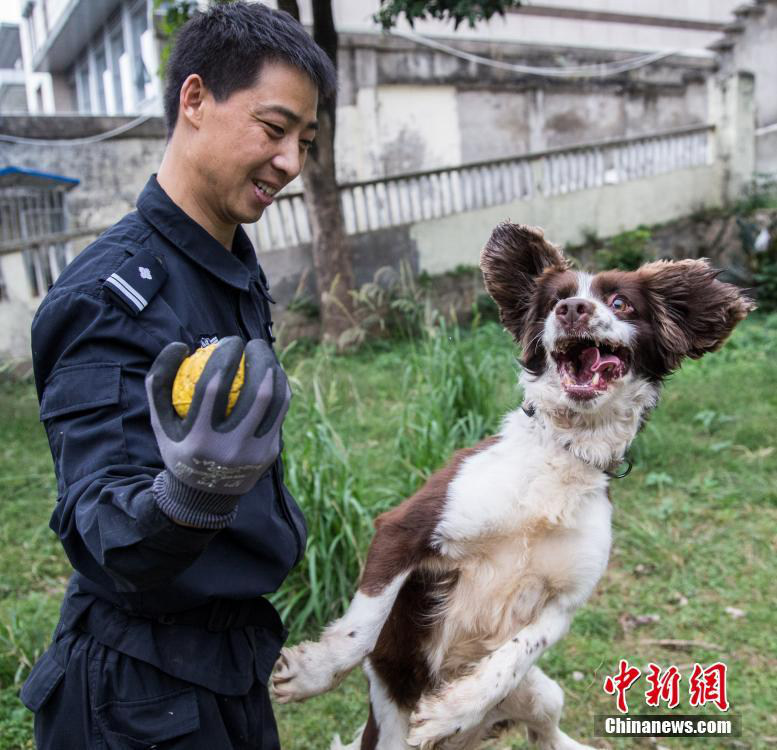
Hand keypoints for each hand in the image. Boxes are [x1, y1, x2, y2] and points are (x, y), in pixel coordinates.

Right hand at [146, 337, 289, 494]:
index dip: (225, 357)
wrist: (203, 495)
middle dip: (259, 359)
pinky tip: (274, 374)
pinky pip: (280, 413)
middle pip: (255, 393)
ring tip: (266, 355)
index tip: (229, 341)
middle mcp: (229, 447)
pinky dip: (280, 390)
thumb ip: (160, 380)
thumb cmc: (180, 446)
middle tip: (253, 343)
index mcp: (198, 439)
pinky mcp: (269, 453)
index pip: (213, 387)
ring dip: (275, 371)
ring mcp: (254, 452)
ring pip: (275, 402)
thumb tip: (179, 345)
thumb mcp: (160, 420)